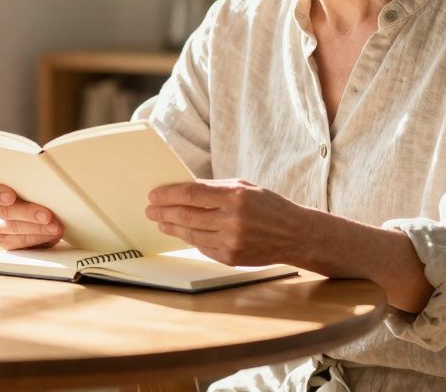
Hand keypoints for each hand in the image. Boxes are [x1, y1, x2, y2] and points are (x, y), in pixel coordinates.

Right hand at [0, 176, 63, 249]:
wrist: (35, 212)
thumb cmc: (31, 192)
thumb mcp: (29, 184)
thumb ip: (30, 184)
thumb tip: (47, 188)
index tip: (11, 197)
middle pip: (5, 211)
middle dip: (29, 213)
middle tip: (47, 216)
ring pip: (13, 227)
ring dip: (37, 228)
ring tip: (54, 227)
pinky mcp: (3, 241)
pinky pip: (19, 242)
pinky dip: (37, 238)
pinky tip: (49, 235)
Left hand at [146, 178, 308, 266]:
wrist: (295, 235)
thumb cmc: (269, 206)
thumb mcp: (245, 187)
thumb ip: (216, 189)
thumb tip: (184, 191)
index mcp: (236, 196)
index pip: (192, 193)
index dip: (169, 194)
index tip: (154, 194)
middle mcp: (232, 220)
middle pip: (187, 215)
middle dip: (164, 211)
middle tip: (150, 209)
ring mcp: (231, 241)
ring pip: (191, 233)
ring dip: (172, 226)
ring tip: (160, 221)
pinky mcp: (231, 258)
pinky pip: (202, 247)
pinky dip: (190, 238)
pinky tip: (181, 232)